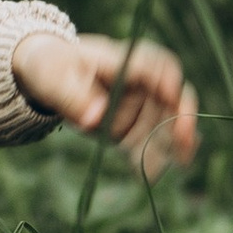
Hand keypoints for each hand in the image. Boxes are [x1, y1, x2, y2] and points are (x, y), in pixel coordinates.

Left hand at [11, 29, 197, 174]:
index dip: (167, 81)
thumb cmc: (51, 65)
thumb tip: (94, 118)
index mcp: (123, 59)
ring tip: (163, 168)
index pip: (155, 65)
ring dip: (165, 145)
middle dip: (181, 117)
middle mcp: (137, 81)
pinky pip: (145, 141)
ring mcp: (136, 104)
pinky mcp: (128, 125)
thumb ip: (74, 97)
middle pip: (170, 96)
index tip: (172, 97)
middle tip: (186, 139)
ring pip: (161, 125)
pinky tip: (150, 173)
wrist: (45, 73)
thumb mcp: (55, 77)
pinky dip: (150, 155)